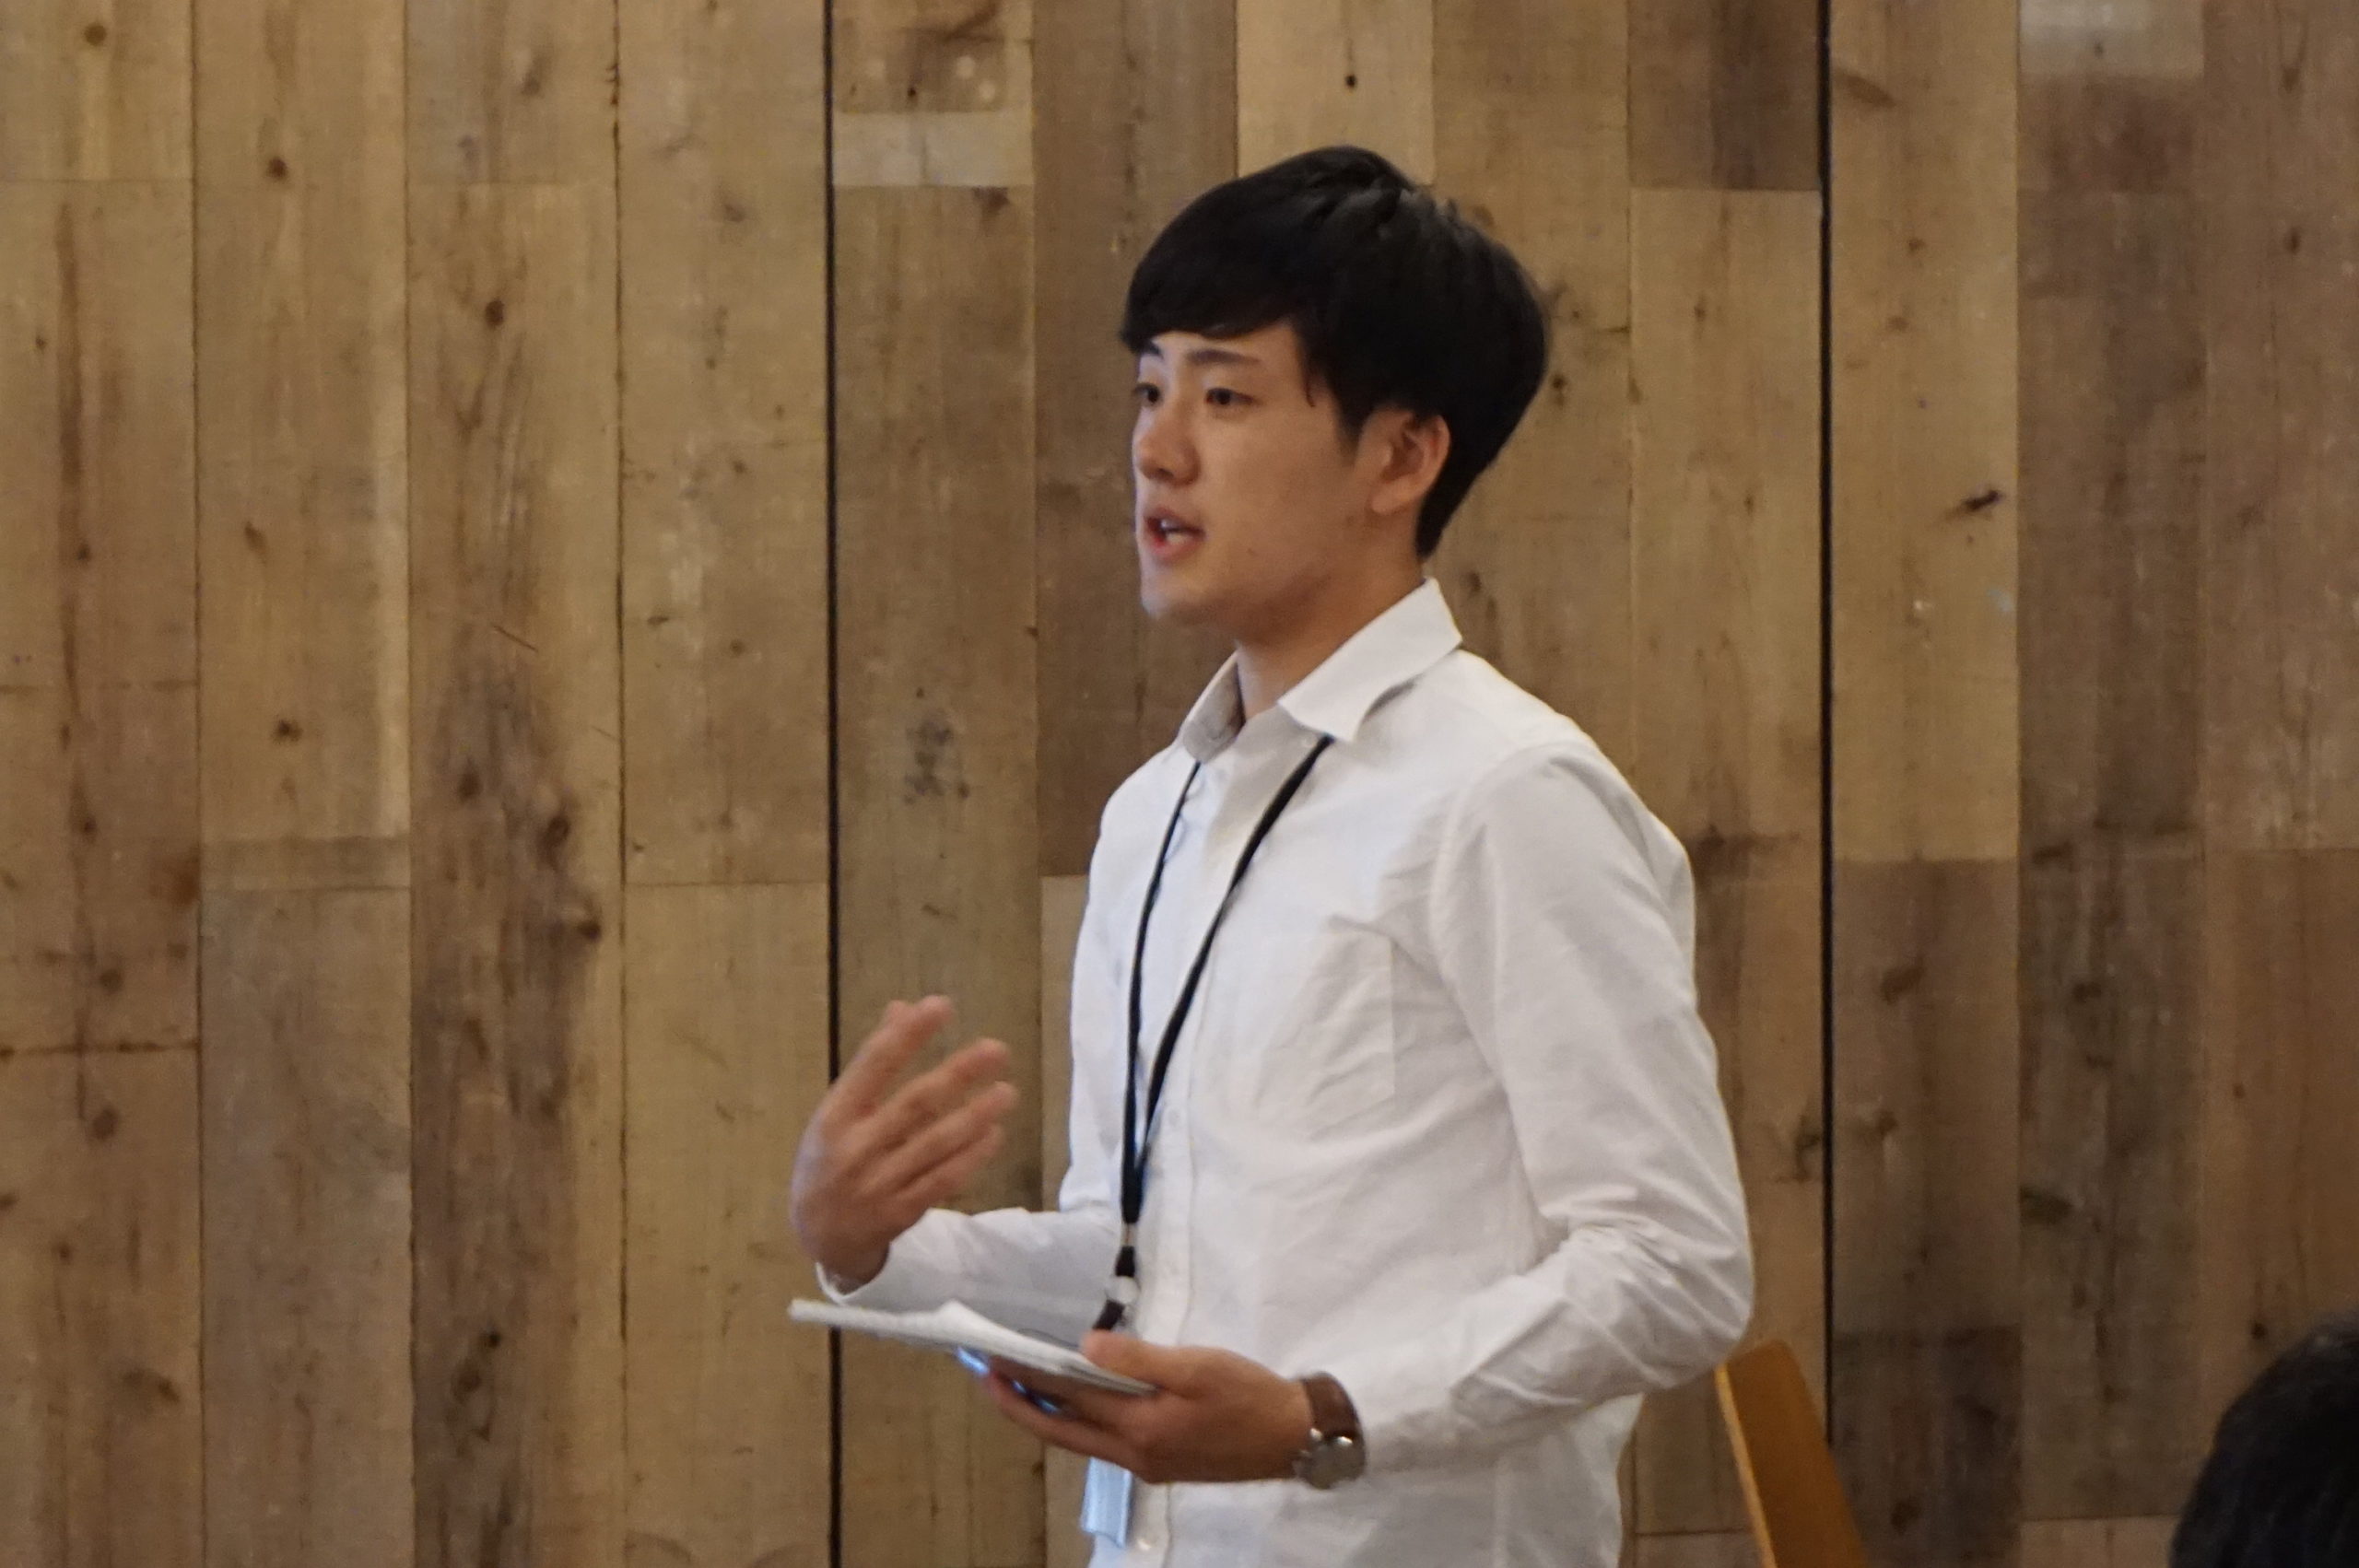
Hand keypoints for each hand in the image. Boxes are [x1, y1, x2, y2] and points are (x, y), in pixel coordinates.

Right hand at [790, 996, 1016, 1287]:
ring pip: (935, 1145)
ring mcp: (879, 1183)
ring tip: (1008, 1091)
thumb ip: (871, 1064)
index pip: (873, 1065)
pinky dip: (970, 1157)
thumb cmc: (830, 1159)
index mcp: (834, 1116)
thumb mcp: (837, 1112)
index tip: (941, 1005)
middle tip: (996, 1049)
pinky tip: (995, 1133)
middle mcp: (855, 1147)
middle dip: (958, 1074)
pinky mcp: (901, 1211)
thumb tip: (903, 1008)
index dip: (908, 1034)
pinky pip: (942, 1180)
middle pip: (914, 1104)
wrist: (819, 1236)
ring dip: (975, 1116)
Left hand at [978, 1332, 1315, 1484]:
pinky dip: (1076, 1420)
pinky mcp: (1158, 1462)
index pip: (1068, 1398)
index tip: (992, 1356)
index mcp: (1139, 1428)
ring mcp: (1144, 1463)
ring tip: (1017, 1383)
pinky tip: (1074, 1400)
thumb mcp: (1198, 1366)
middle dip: (1017, 1404)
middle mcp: (1132, 1454)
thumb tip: (1084, 1346)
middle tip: (983, 1374)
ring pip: (1077, 1440)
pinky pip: (1101, 1442)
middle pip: (1058, 1432)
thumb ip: (1138, 1359)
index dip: (1027, 1376)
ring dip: (1043, 1413)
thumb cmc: (1248, 1396)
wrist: (1292, 1437)